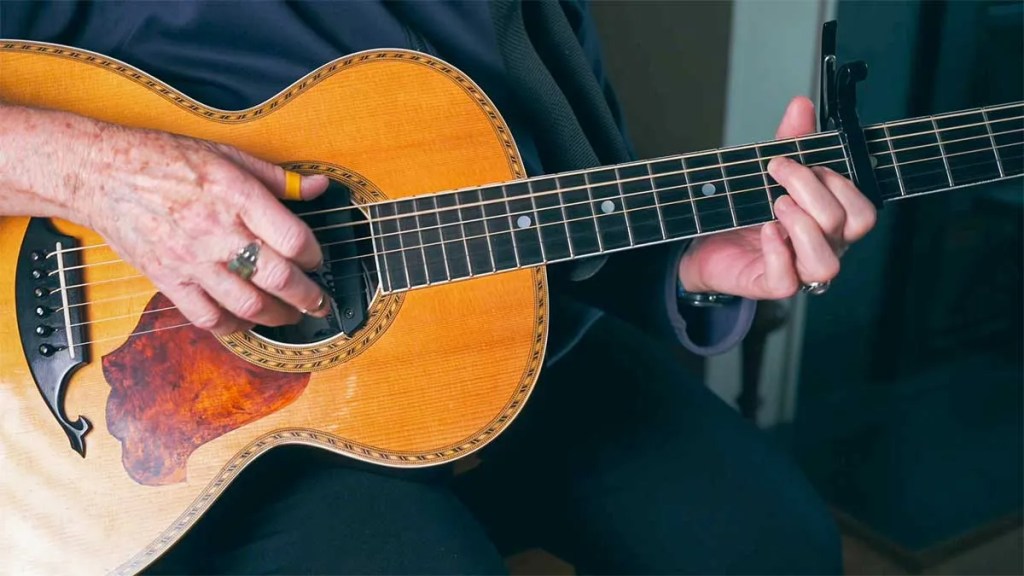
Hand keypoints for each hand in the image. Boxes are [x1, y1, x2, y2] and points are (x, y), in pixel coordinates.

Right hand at [78, 123, 330, 334]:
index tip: (316, 259)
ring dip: (277, 316)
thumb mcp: (227, 155)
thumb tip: (320, 187)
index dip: (313, 255)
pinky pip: (207, 317)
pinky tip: (244, 321)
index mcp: (237, 196)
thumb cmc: (165, 160)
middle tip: (318, 302)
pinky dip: (232, 326)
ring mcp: (192, 260)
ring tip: (289, 315)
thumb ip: (277, 177)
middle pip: (277, 278)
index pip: (292, 239)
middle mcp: (217, 232)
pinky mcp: (169, 280)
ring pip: (248, 304)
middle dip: (308, 297)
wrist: (102, 174)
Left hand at [677, 96, 876, 298]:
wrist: (705, 243)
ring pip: (826, 263)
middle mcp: (824, 248)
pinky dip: (778, 251)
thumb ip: (790, 140)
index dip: (840, 182)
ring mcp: (799, 272)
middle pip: (846, 226)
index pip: (863, 210)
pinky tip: (764, 229)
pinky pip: (787, 281)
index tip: (805, 160)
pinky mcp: (770, 286)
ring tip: (775, 204)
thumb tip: (801, 105)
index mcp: (833, 223)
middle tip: (777, 170)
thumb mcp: (770, 171)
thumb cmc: (746, 211)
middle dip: (812, 189)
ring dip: (803, 225)